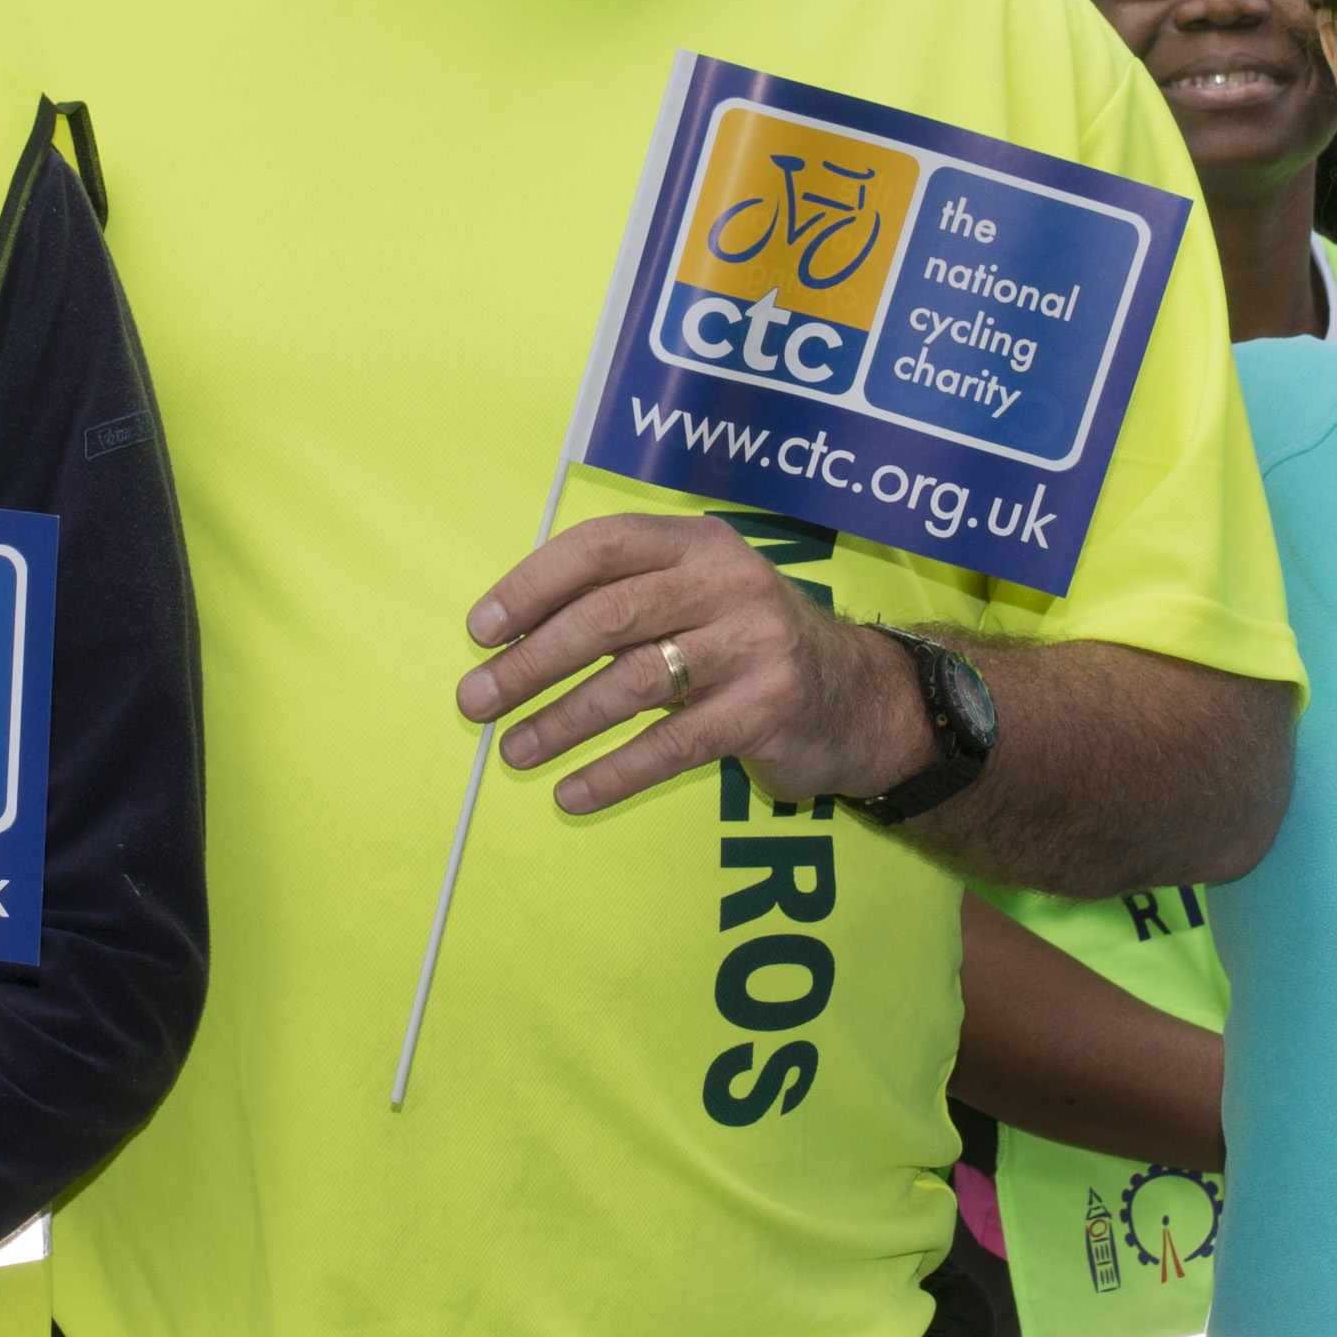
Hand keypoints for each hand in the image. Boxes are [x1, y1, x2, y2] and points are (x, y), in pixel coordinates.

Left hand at [460, 511, 924, 823]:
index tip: (481, 630)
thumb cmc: (748, 646)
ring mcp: (754, 644)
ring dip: (562, 721)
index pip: (601, 546)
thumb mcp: (697, 598)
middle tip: (476, 701)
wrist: (859, 697)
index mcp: (698, 542)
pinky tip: (574, 793)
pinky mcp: (768, 709)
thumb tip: (509, 644)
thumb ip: (622, 603)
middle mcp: (728, 582)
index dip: (531, 585)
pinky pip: (674, 745)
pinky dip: (615, 772)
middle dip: (530, 664)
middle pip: (608, 617)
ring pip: (634, 682)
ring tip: (515, 751)